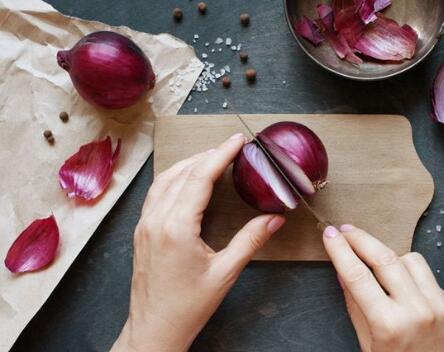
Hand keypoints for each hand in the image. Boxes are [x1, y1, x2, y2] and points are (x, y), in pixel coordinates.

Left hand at [112, 133, 285, 351]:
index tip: (238, 140)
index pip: (201, 177)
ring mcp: (145, 224)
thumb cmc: (187, 306)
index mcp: (177, 227)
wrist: (153, 329)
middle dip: (208, 155)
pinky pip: (157, 192)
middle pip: (183, 172)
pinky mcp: (142, 230)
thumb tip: (274, 219)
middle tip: (232, 147)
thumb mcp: (225, 273)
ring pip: (166, 179)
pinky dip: (174, 178)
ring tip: (212, 157)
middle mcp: (156, 219)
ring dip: (189, 163)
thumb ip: (250, 241)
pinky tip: (187, 179)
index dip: (221, 154)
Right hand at [323, 225, 443, 351]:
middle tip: (345, 230)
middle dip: (361, 238)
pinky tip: (401, 284)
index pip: (357, 276)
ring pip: (410, 259)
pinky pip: (427, 275)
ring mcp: (439, 306)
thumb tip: (343, 273)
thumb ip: (355, 307)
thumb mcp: (368, 345)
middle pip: (384, 258)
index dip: (340, 250)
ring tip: (375, 263)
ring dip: (389, 256)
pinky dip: (410, 274)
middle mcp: (417, 311)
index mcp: (389, 325)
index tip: (329, 234)